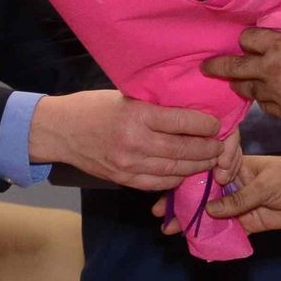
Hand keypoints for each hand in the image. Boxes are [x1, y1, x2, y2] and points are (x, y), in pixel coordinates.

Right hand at [28, 90, 221, 190]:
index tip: (216, 124)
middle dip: (207, 150)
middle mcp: (135, 142)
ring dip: (196, 166)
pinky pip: (158, 183)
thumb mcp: (125, 97)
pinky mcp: (124, 179)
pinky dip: (176, 179)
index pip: (182, 122)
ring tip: (209, 160)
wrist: (59, 130)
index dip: (205, 125)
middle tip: (220, 146)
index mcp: (137, 115)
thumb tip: (189, 109)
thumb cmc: (92, 107)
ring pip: (174, 170)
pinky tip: (185, 172)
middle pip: (183, 150)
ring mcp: (129, 164)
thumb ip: (154, 106)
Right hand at [151, 145, 280, 234]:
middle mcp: (233, 186)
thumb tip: (210, 211)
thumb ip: (238, 199)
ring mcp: (241, 205)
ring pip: (213, 216)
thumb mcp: (264, 185)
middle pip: (203, 196)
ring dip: (195, 224)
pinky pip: (229, 231)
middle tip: (163, 218)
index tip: (167, 193)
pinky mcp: (251, 222)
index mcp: (234, 167)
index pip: (204, 174)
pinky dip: (216, 239)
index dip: (184, 183)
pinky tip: (201, 247)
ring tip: (173, 232)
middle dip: (183, 206)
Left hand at [201, 28, 280, 126]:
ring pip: (248, 89)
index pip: (248, 39)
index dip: (246, 40)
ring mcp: (275, 94)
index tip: (246, 42)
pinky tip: (270, 98)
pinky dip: (266, 100)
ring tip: (239, 84)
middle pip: (234, 67)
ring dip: (245, 85)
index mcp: (279, 46)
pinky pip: (266, 106)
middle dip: (217, 66)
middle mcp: (271, 70)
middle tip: (206, 67)